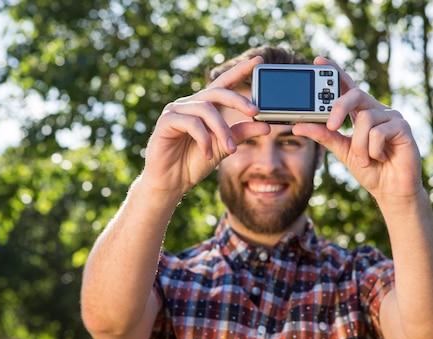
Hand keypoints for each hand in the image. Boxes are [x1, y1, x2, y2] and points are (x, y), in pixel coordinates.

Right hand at [140, 56, 269, 195]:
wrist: (171, 182)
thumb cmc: (194, 163)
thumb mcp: (223, 147)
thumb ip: (241, 134)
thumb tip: (266, 126)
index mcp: (205, 106)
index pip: (224, 84)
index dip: (240, 70)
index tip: (259, 61)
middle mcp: (190, 103)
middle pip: (217, 91)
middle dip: (238, 100)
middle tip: (255, 112)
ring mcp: (176, 110)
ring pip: (206, 110)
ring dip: (222, 130)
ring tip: (230, 150)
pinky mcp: (166, 121)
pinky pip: (191, 123)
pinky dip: (204, 139)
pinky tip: (208, 154)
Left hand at [292, 57, 423, 202]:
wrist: (390, 190)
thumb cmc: (369, 169)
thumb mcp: (341, 151)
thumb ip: (324, 135)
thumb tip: (298, 124)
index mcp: (360, 112)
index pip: (347, 86)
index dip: (334, 71)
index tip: (318, 61)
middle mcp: (376, 110)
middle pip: (355, 94)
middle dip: (340, 107)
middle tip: (332, 125)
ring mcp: (391, 117)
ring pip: (365, 119)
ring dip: (359, 144)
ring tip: (364, 159)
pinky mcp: (403, 127)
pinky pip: (379, 132)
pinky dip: (373, 150)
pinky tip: (380, 158)